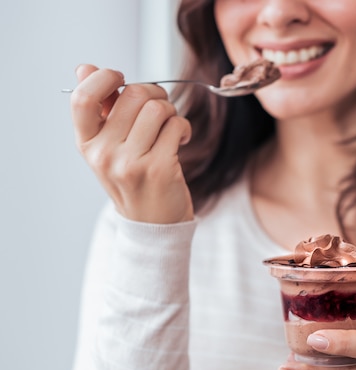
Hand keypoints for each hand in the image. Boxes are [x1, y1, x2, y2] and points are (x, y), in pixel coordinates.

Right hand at [70, 64, 193, 223]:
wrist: (152, 224)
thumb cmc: (133, 180)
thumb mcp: (108, 148)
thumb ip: (101, 109)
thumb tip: (85, 67)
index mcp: (87, 144)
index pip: (82, 98)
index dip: (103, 78)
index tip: (120, 78)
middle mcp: (104, 154)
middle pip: (132, 94)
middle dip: (153, 94)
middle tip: (159, 110)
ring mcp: (131, 163)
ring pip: (158, 108)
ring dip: (171, 111)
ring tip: (169, 127)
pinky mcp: (160, 169)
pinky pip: (176, 125)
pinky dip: (183, 127)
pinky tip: (179, 140)